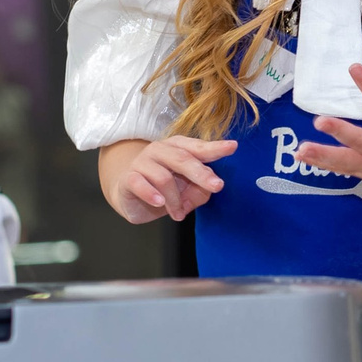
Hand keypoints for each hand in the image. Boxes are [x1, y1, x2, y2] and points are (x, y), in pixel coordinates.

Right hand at [107, 135, 237, 223]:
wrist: (128, 193)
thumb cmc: (163, 188)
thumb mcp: (187, 191)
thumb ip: (200, 190)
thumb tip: (208, 190)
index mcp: (178, 148)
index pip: (198, 147)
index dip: (215, 147)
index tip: (232, 147)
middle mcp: (160, 150)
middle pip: (182, 158)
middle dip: (201, 173)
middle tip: (217, 186)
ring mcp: (142, 162)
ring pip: (163, 177)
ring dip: (175, 199)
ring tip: (179, 214)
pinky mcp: (129, 178)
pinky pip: (140, 184)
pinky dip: (151, 194)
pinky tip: (159, 203)